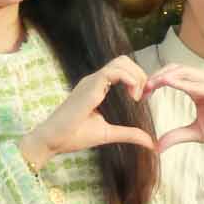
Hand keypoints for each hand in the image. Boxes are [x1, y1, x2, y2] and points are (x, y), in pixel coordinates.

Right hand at [19, 55, 154, 169]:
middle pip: (123, 61)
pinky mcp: (89, 87)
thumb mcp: (108, 134)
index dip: (138, 77)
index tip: (144, 96)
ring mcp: (91, 82)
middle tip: (143, 95)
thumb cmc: (74, 136)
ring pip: (120, 62)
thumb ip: (129, 134)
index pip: (121, 69)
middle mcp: (94, 81)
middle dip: (140, 74)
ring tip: (137, 96)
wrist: (53, 141)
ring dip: (136, 76)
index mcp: (97, 87)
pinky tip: (133, 96)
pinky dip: (129, 79)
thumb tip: (150, 143)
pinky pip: (112, 72)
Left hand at [143, 61, 203, 154]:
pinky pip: (199, 83)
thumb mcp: (198, 133)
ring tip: (151, 83)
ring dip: (166, 76)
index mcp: (199, 88)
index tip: (142, 95)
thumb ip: (177, 135)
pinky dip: (183, 82)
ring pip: (185, 72)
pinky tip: (169, 83)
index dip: (155, 82)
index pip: (173, 77)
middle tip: (142, 88)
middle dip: (157, 76)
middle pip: (175, 69)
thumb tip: (156, 147)